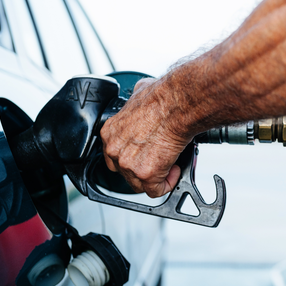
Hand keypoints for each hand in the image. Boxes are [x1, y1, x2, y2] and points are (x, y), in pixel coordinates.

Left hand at [100, 78, 189, 197]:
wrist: (176, 104)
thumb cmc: (162, 98)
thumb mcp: (139, 94)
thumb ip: (136, 104)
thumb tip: (143, 99)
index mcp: (109, 132)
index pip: (114, 155)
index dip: (131, 157)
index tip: (143, 155)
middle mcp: (114, 150)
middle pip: (125, 172)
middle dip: (143, 169)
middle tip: (159, 160)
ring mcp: (128, 164)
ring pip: (140, 184)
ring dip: (156, 177)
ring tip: (169, 164)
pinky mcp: (145, 174)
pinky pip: (156, 190)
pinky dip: (167, 184)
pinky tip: (174, 170)